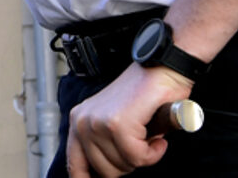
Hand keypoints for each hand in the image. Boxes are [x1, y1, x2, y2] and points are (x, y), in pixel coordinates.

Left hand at [67, 63, 192, 177]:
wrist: (163, 69)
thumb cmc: (145, 95)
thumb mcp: (115, 122)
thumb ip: (105, 144)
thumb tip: (106, 174)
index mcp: (79, 120)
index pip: (74, 165)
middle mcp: (82, 121)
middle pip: (105, 171)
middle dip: (129, 164)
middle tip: (142, 146)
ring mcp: (98, 122)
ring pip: (124, 165)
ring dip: (144, 156)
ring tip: (150, 136)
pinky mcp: (117, 123)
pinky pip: (137, 158)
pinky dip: (153, 153)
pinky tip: (157, 138)